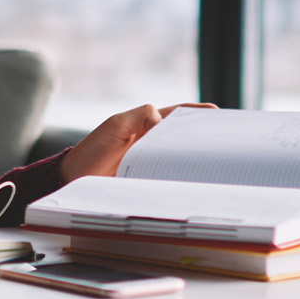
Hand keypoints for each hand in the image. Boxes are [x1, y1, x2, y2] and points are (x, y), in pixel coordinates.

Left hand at [59, 102, 217, 181]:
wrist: (74, 181)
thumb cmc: (92, 151)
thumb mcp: (115, 126)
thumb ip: (140, 116)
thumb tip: (163, 122)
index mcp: (148, 124)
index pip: (179, 116)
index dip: (198, 115)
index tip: (219, 116)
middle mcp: (154, 144)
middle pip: (185, 139)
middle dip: (205, 139)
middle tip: (226, 141)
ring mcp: (153, 164)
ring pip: (181, 160)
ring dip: (195, 162)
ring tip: (215, 163)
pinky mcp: (150, 183)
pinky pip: (170, 180)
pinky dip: (182, 180)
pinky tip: (194, 183)